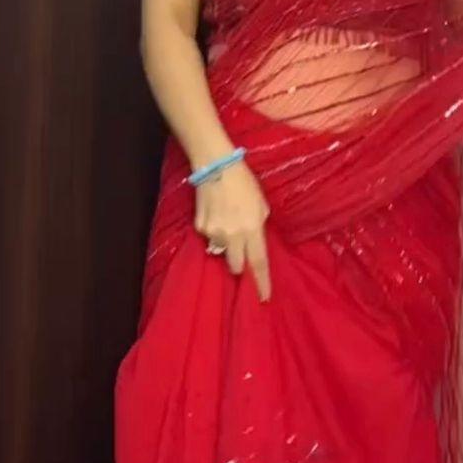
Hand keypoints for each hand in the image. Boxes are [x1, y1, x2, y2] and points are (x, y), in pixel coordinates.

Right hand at [193, 160, 271, 301]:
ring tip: (226, 222)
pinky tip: (215, 213)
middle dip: (240, 263)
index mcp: (252, 228)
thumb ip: (259, 226)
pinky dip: (213, 231)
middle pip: (236, 265)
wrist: (215, 165)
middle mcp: (233, 235)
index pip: (259, 262)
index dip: (261, 282)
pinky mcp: (199, 226)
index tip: (264, 298)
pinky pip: (208, 237)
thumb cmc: (244, 182)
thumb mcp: (261, 204)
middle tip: (242, 250)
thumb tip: (254, 241)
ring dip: (225, 244)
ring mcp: (214, 232)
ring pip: (220, 251)